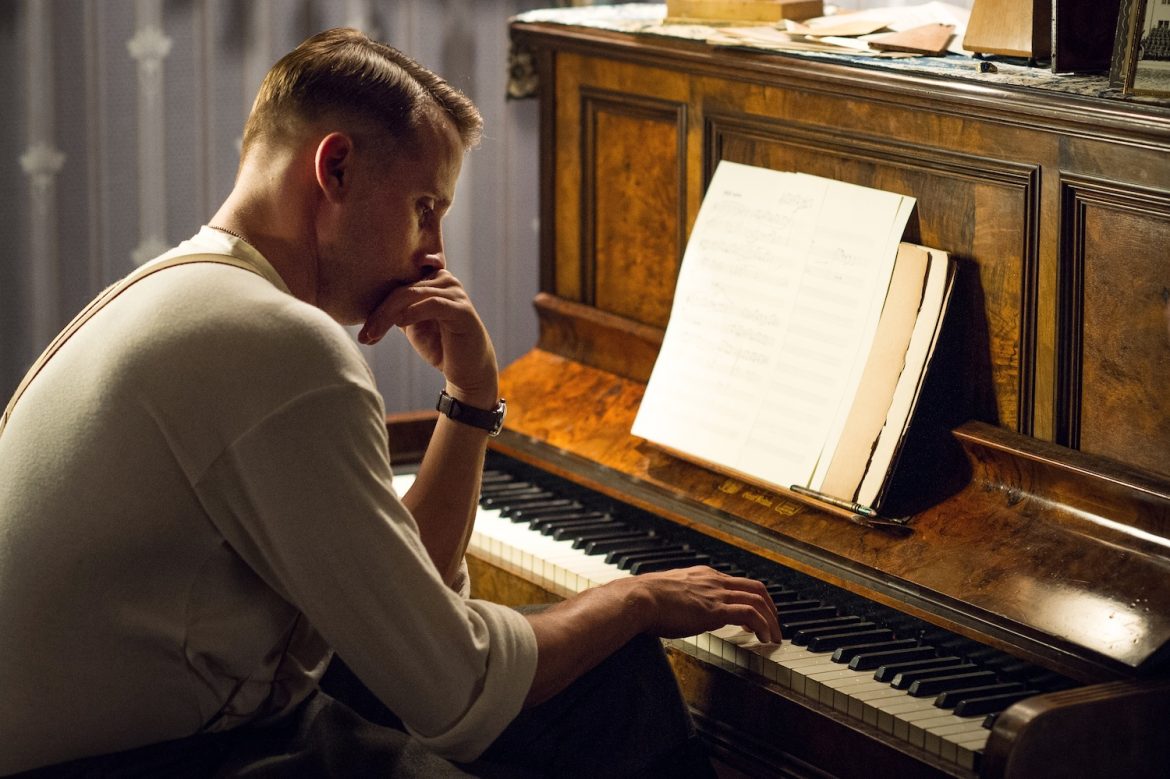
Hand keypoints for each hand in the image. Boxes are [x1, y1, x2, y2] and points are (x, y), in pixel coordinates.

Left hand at [358, 270, 497, 404]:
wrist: (468, 371)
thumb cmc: (440, 346)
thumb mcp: (412, 324)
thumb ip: (396, 310)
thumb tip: (364, 304)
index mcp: (432, 280)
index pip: (398, 286)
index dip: (377, 306)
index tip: (362, 333)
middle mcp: (445, 280)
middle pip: (402, 290)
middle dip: (379, 313)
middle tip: (363, 336)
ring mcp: (455, 293)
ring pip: (413, 295)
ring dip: (388, 316)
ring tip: (372, 335)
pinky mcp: (463, 310)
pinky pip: (433, 304)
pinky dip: (412, 313)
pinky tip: (398, 324)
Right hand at [622, 566, 781, 643]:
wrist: (638, 599)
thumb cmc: (645, 601)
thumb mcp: (669, 596)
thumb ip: (682, 601)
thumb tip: (682, 613)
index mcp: (703, 576)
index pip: (737, 583)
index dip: (751, 598)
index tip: (756, 615)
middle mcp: (714, 581)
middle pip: (756, 588)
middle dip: (770, 607)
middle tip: (775, 625)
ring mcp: (716, 594)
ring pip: (758, 600)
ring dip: (771, 620)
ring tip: (774, 637)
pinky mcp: (716, 610)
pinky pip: (751, 615)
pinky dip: (763, 626)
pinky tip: (765, 639)